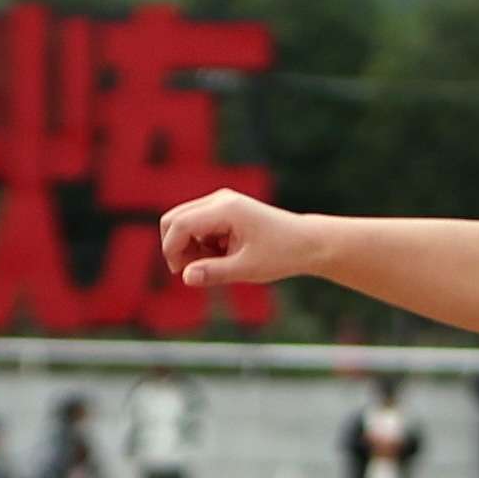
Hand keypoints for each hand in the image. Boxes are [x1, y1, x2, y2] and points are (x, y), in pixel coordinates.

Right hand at [160, 191, 327, 292]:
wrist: (306, 242)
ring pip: (183, 224)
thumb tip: (185, 278)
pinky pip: (196, 227)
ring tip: (216, 266)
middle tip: (195, 272)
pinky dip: (200, 245)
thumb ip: (214, 273)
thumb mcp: (247, 269)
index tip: (181, 275)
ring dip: (189, 248)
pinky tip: (222, 257)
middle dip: (176, 248)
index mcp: (225, 208)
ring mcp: (220, 202)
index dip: (172, 250)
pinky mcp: (223, 211)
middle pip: (174, 219)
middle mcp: (219, 199)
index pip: (180, 224)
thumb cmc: (281, 254)